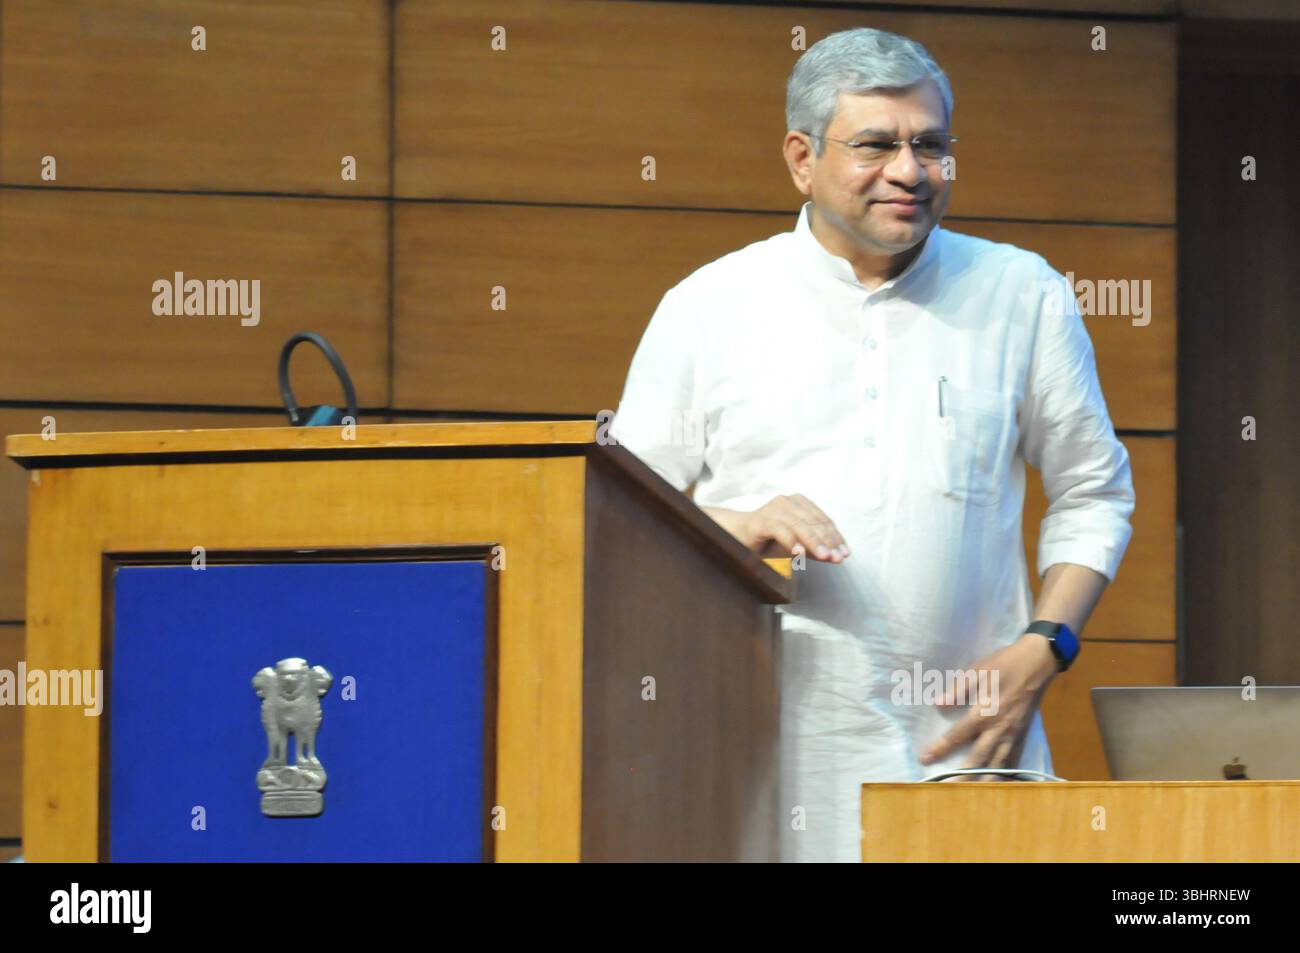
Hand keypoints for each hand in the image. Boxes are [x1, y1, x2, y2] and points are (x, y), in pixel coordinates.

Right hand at [742, 493, 849, 562]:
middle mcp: (787, 501)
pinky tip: (799, 554)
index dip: (835, 537)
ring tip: (825, 557)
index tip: (845, 554)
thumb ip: (816, 549)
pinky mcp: (759, 520)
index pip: (823, 520)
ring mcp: (772, 509)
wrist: (736, 537)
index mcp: (799, 503)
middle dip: (828, 542)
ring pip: (799, 525)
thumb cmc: (769, 541)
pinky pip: (779, 529)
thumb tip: (837, 556)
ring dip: (813, 542)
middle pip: (813, 522)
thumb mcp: (797, 546)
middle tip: (837, 558)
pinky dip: (791, 541)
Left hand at [918, 634, 1058, 778]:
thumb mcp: (977, 671)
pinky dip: (1006, 772)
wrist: (1037, 663)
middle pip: (978, 758)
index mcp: (985, 712)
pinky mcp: (1023, 734)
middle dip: (962, 775)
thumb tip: (939, 705)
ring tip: (972, 794)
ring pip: (998, 764)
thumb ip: (958, 690)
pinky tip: (998, 782)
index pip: (958, 735)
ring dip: (985, 779)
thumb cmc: (1004, 665)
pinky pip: (1014, 759)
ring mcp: (1013, 734)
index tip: (925, 759)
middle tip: (947, 788)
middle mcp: (999, 728)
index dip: (940, 748)